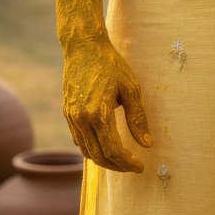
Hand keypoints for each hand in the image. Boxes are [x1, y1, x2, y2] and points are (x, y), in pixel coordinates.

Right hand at [62, 36, 152, 171]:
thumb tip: (146, 144)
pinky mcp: (67, 114)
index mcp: (98, 113)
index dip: (127, 163)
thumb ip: (138, 118)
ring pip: (86, 151)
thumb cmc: (111, 65)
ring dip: (104, 159)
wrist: (83, 48)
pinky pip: (79, 140)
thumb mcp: (131, 88)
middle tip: (133, 166)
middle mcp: (81, 119)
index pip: (113, 150)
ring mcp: (71, 117)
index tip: (140, 166)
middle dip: (117, 166)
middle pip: (98, 156)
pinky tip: (106, 144)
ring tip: (122, 158)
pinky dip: (92, 148)